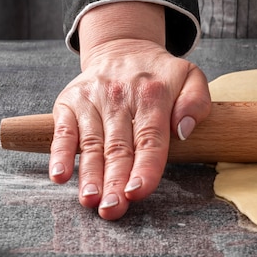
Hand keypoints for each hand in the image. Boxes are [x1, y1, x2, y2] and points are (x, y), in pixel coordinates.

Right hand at [48, 2, 210, 219]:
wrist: (123, 48)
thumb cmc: (160, 73)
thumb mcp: (191, 76)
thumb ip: (196, 102)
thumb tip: (183, 131)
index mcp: (154, 94)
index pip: (150, 138)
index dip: (145, 167)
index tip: (139, 191)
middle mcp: (121, 97)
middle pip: (119, 147)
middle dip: (115, 181)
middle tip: (114, 208)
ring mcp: (93, 99)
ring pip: (92, 144)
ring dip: (90, 175)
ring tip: (91, 200)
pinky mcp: (70, 102)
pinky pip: (64, 131)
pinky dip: (60, 153)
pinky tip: (60, 176)